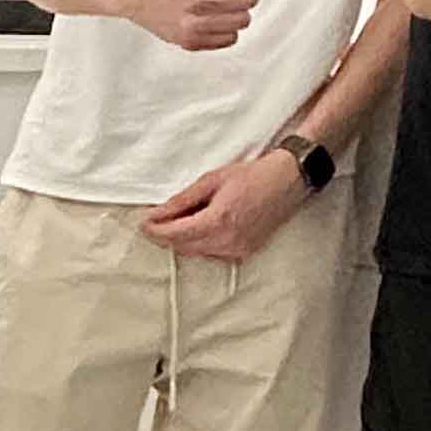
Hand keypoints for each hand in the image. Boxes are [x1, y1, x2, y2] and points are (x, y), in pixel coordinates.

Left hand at [140, 151, 303, 261]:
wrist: (287, 181)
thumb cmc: (252, 176)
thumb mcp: (211, 180)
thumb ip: (182, 200)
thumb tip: (157, 213)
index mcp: (218, 221)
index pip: (174, 235)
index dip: (154, 230)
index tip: (144, 223)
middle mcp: (228, 241)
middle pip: (182, 247)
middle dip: (166, 236)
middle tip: (156, 220)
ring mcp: (238, 250)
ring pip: (197, 253)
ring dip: (183, 240)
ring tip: (181, 220)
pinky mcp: (245, 252)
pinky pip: (213, 254)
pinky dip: (202, 244)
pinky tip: (203, 227)